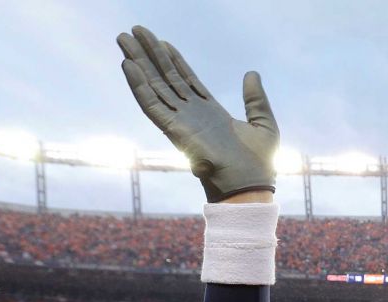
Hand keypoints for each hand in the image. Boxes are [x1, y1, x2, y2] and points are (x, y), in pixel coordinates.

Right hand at [117, 25, 278, 201]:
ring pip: (154, 86)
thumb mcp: (263, 123)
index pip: (187, 80)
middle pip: (165, 78)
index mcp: (211, 112)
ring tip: (123, 39)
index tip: (161, 42)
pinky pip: (151, 104)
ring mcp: (181, 121)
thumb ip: (255, 99)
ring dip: (138, 62)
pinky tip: (128, 66)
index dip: (174, 60)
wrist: (250, 183)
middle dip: (149, 55)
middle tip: (133, 32)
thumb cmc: (260, 162)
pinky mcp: (174, 130)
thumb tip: (251, 73)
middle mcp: (192, 114)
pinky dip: (138, 85)